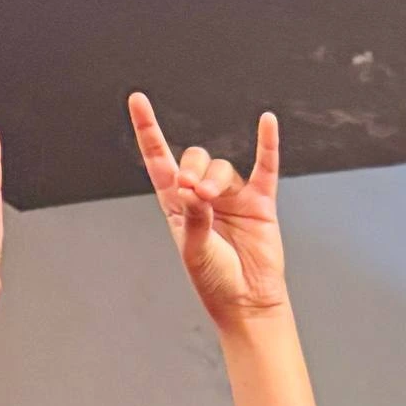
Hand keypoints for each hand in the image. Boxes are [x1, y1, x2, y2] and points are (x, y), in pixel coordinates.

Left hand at [130, 93, 286, 326]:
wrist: (247, 304)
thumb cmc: (216, 282)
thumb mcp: (194, 251)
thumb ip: (193, 218)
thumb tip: (191, 188)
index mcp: (179, 206)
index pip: (159, 160)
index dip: (148, 130)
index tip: (138, 101)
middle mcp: (205, 197)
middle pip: (195, 159)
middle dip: (192, 168)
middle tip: (192, 190)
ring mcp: (233, 198)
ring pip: (222, 168)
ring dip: (214, 178)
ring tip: (211, 199)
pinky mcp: (260, 204)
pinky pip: (265, 168)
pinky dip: (267, 145)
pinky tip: (267, 122)